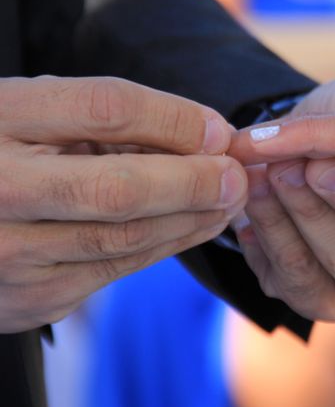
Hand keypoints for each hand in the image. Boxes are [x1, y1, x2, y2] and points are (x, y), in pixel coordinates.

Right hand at [0, 76, 245, 331]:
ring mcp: (11, 253)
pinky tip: (198, 226)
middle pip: (120, 189)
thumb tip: (203, 138)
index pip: (105, 109)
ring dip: (193, 219)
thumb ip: (102, 121)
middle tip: (239, 176)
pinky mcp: (33, 297)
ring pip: (127, 238)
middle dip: (195, 182)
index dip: (175, 120)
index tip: (218, 131)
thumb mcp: (32, 115)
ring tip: (231, 201)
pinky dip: (169, 245)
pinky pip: (118, 268)